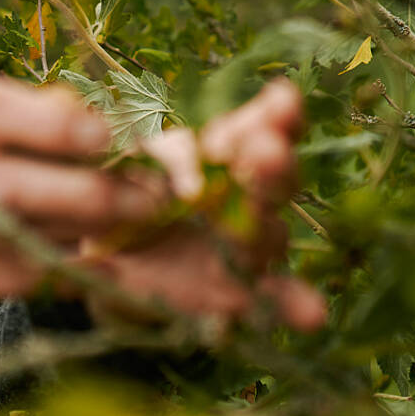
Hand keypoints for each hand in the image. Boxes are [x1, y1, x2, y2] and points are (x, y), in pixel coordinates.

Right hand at [0, 75, 166, 327]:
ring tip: (125, 227)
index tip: (108, 137)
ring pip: (13, 238)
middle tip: (147, 200)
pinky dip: (56, 272)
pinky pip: (7, 280)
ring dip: (79, 235)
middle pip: (6, 185)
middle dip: (88, 194)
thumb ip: (38, 124)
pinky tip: (87, 265)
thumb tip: (113, 130)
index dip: (49, 124)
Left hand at [81, 79, 326, 328]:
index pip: (261, 129)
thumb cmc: (121, 196)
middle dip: (271, 163)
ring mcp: (244, 248)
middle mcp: (244, 198)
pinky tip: (312, 313)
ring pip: (270, 234)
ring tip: (258, 222)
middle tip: (264, 151)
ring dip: (268, 226)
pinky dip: (294, 306)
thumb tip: (187, 175)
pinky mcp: (237, 293)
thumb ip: (157, 158)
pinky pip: (272, 300)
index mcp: (222, 156)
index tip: (279, 102)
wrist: (101, 257)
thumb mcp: (127, 163)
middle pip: (274, 179)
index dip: (275, 117)